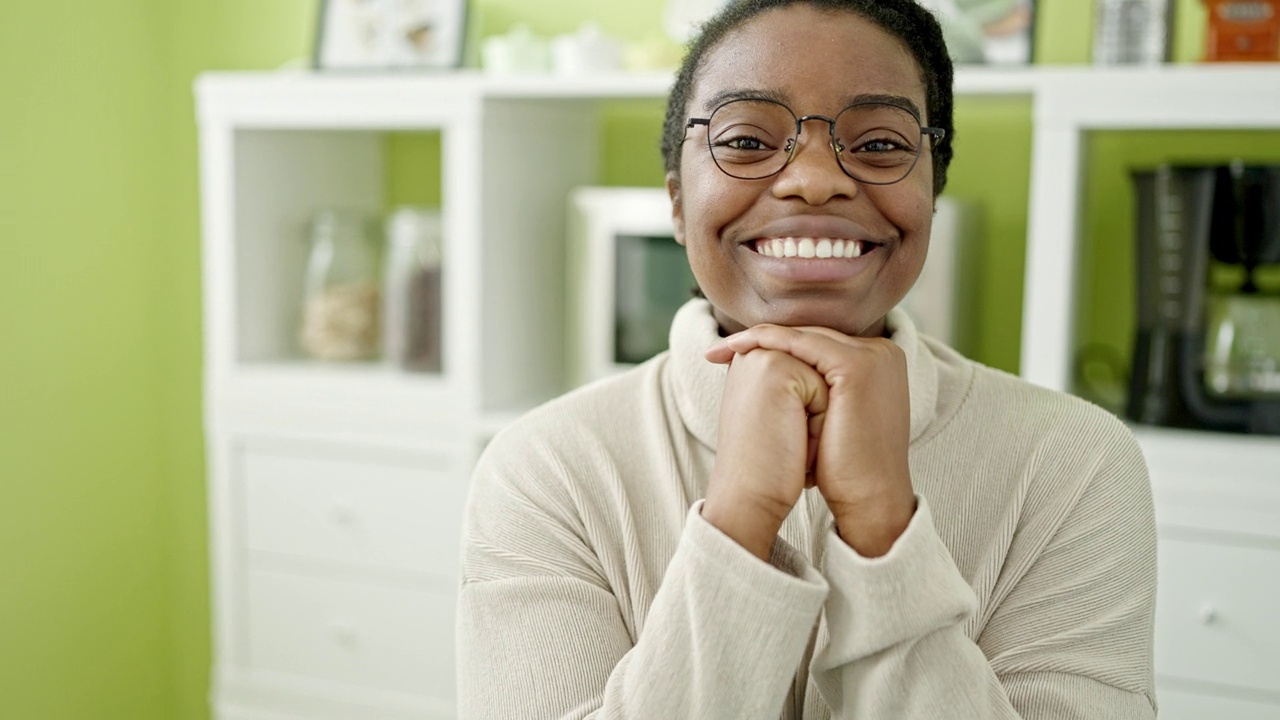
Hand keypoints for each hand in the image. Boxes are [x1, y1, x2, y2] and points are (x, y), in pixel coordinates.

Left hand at [707, 325, 915, 557]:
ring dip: (759, 338)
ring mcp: (874, 356)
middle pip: (811, 336)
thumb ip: (817, 387)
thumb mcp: (831, 416)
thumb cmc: (844, 466)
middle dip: (763, 339)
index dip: (776, 346)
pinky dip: (769, 342)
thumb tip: (776, 377)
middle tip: (718, 350)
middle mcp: (882, 352)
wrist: (869, 499)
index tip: (733, 355)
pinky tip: (739, 347)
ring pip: (805, 336)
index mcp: (880, 361)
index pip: (819, 343)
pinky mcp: (858, 367)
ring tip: (722, 349)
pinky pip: (803, 344)